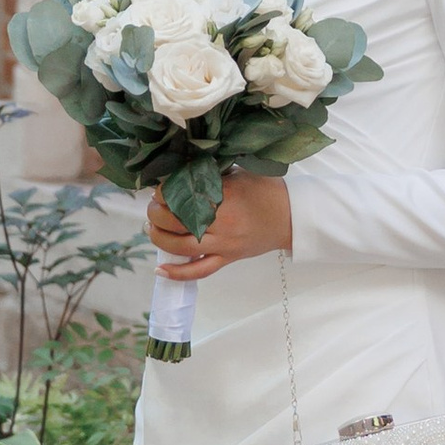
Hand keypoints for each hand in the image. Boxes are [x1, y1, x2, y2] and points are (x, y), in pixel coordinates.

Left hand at [147, 175, 293, 277]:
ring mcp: (224, 244)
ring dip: (159, 238)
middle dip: (156, 214)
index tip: (158, 188)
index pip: (184, 195)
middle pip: (177, 221)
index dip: (164, 192)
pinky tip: (160, 270)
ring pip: (182, 246)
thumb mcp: (239, 172)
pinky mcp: (228, 258)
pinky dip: (178, 273)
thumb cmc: (266, 190)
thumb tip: (181, 171)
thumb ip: (212, 173)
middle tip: (152, 207)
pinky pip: (200, 270)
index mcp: (224, 196)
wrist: (292, 217)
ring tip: (151, 228)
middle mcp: (221, 222)